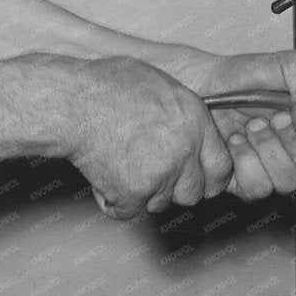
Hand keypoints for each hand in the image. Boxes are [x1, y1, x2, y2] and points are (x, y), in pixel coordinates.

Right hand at [65, 56, 233, 219]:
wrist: (73, 102)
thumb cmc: (106, 85)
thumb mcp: (158, 83)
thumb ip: (181, 113)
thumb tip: (189, 129)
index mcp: (195, 122)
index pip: (221, 168)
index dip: (207, 177)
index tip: (196, 179)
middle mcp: (184, 150)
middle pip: (192, 193)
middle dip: (172, 188)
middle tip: (149, 172)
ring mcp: (161, 174)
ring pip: (159, 204)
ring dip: (141, 194)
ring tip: (119, 165)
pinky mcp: (134, 193)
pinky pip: (128, 211)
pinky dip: (113, 201)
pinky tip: (102, 176)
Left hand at [188, 50, 295, 200]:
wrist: (196, 84)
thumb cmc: (240, 76)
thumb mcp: (283, 66)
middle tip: (277, 119)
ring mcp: (271, 171)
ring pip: (289, 182)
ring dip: (268, 149)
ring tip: (250, 125)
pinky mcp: (243, 183)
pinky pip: (257, 188)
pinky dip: (244, 161)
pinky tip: (234, 141)